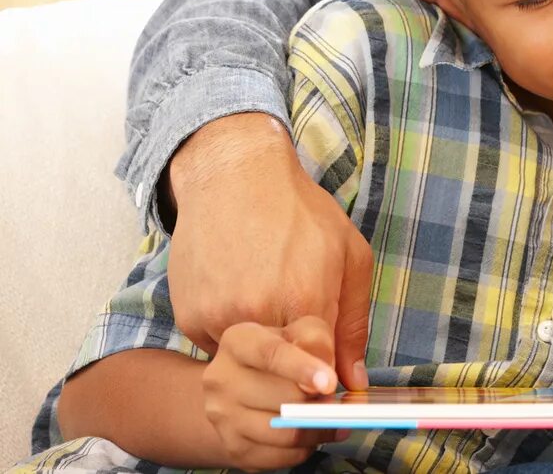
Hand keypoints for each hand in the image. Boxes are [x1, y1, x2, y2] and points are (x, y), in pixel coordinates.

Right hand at [168, 113, 373, 390]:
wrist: (235, 177)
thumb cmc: (300, 212)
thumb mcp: (350, 256)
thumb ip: (354, 324)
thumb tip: (354, 383)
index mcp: (304, 299)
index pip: (321, 372)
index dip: (327, 374)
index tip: (329, 369)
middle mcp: (257, 314)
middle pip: (281, 377)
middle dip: (295, 371)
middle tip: (300, 337)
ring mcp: (217, 318)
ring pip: (248, 367)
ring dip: (263, 353)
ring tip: (270, 298)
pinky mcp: (189, 319)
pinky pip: (218, 350)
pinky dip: (234, 337)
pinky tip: (242, 295)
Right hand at [202, 317, 345, 470]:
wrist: (240, 386)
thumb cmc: (280, 351)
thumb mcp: (300, 331)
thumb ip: (317, 342)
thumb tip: (326, 377)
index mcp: (238, 341)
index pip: (271, 354)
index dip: (302, 369)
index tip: (329, 383)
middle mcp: (221, 379)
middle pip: (282, 399)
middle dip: (319, 402)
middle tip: (338, 401)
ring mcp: (222, 417)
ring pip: (284, 433)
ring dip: (318, 429)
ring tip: (334, 419)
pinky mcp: (232, 447)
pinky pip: (280, 458)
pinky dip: (305, 449)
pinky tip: (313, 433)